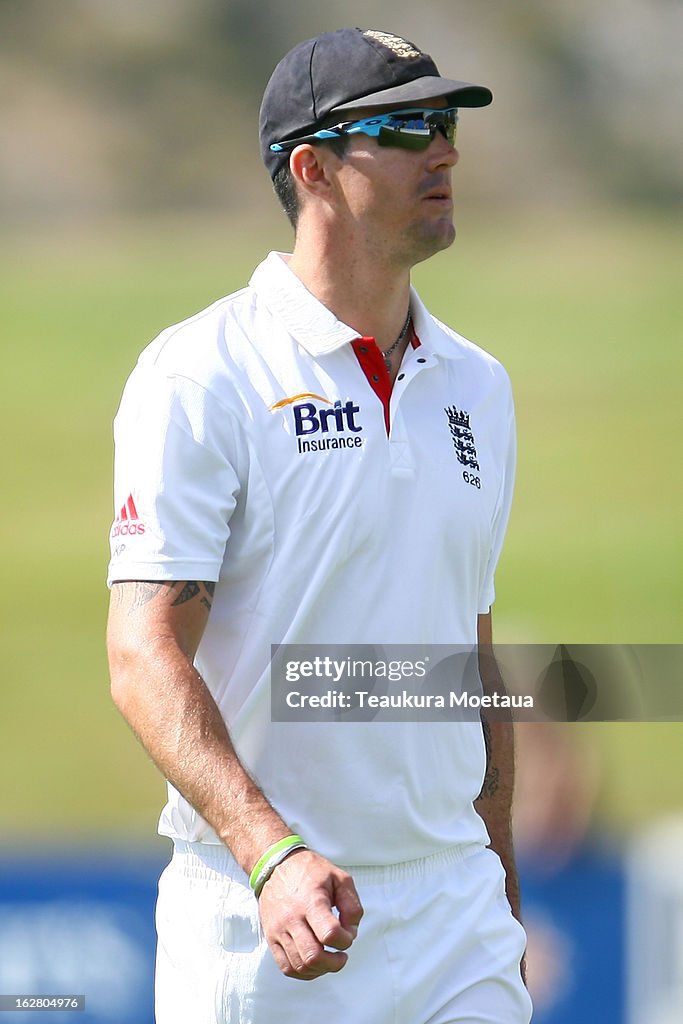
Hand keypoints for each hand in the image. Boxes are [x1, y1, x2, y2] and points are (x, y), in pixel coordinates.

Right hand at [257, 848, 362, 980]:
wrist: (276, 865)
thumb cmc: (310, 871)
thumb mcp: (340, 878)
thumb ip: (352, 906)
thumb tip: (351, 933)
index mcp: (311, 901)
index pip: (330, 934)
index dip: (345, 941)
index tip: (347, 935)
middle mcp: (292, 918)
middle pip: (313, 956)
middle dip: (334, 963)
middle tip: (341, 956)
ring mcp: (279, 930)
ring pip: (299, 966)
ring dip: (320, 970)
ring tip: (329, 959)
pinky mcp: (271, 937)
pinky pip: (286, 967)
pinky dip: (303, 972)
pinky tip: (314, 964)